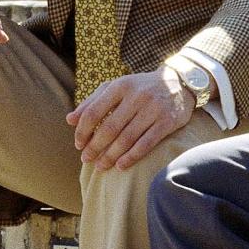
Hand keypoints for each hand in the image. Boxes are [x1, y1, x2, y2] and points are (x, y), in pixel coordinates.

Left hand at [66, 68, 196, 171]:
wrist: (179, 83)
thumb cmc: (140, 88)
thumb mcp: (117, 87)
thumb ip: (92, 102)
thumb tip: (69, 120)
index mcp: (120, 86)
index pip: (94, 111)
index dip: (83, 130)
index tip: (78, 144)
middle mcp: (136, 96)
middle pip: (109, 128)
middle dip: (95, 147)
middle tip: (86, 159)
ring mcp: (153, 109)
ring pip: (126, 138)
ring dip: (110, 155)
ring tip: (100, 166)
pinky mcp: (167, 122)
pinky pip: (146, 144)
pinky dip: (131, 157)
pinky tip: (120, 165)